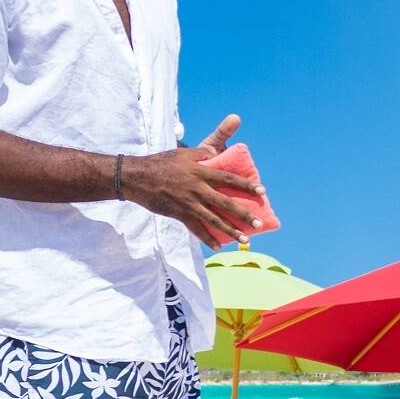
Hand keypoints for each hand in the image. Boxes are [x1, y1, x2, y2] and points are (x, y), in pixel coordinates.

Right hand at [123, 113, 263, 246]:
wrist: (137, 177)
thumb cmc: (161, 162)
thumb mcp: (183, 153)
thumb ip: (202, 153)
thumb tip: (216, 152)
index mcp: (200, 172)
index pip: (229, 179)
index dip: (246, 185)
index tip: (262, 191)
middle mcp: (197, 189)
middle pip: (225, 203)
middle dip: (244, 214)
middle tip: (259, 224)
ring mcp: (188, 203)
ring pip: (214, 220)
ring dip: (231, 231)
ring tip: (246, 240)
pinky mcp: (179, 214)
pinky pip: (196, 229)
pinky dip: (208, 239)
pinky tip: (219, 247)